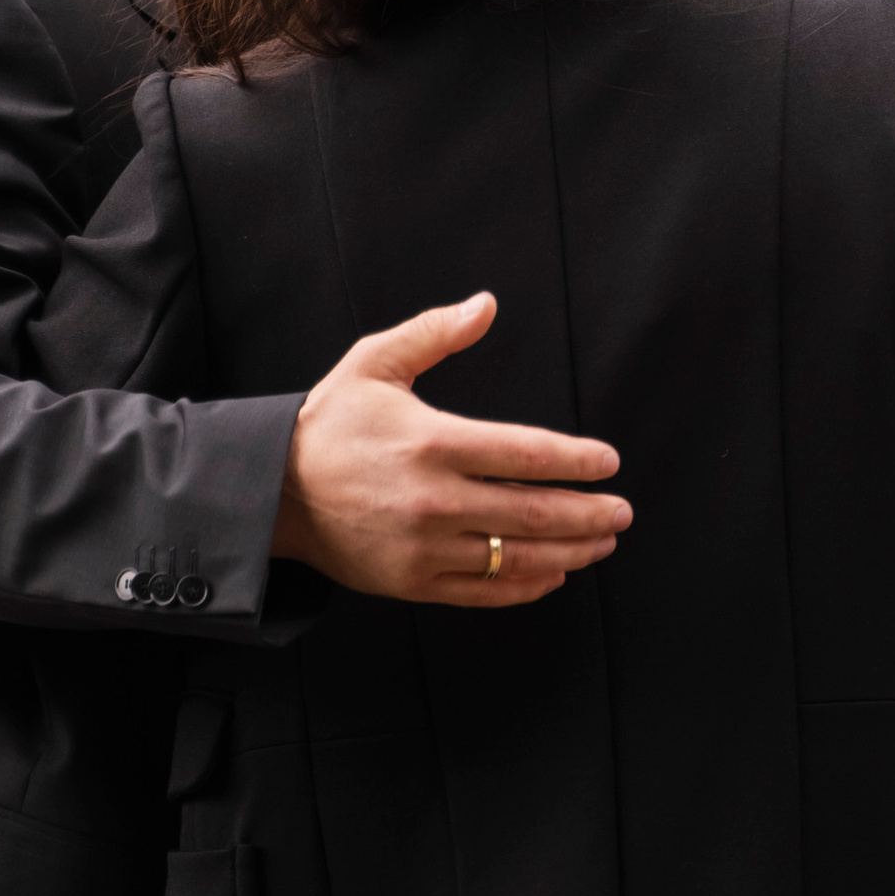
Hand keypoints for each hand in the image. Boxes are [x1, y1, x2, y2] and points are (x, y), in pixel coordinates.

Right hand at [271, 294, 628, 605]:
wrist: (271, 491)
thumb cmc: (329, 423)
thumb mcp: (374, 363)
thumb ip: (434, 333)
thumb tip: (486, 304)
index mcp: (432, 442)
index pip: (527, 455)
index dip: (576, 461)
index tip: (608, 462)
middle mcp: (433, 499)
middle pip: (534, 512)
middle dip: (589, 514)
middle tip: (622, 512)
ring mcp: (424, 546)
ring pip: (517, 556)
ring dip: (570, 552)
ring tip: (601, 544)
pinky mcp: (412, 581)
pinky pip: (483, 591)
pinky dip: (525, 586)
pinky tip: (554, 574)